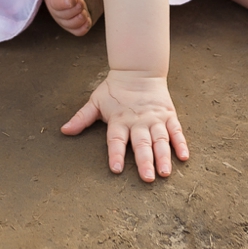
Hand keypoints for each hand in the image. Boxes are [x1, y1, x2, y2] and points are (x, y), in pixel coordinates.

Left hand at [62, 69, 189, 181]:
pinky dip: (181, 143)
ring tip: (165, 173)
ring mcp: (155, 119)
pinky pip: (176, 131)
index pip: (116, 140)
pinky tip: (184, 156)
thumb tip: (64, 130)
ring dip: (163, 156)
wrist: (138, 70)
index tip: (116, 169)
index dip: (116, 154)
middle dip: (144, 162)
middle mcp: (138, 121)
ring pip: (160, 140)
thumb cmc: (115, 89)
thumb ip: (82, 118)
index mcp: (119, 120)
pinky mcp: (168, 115)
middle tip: (148, 178)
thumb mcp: (96, 101)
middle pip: (141, 144)